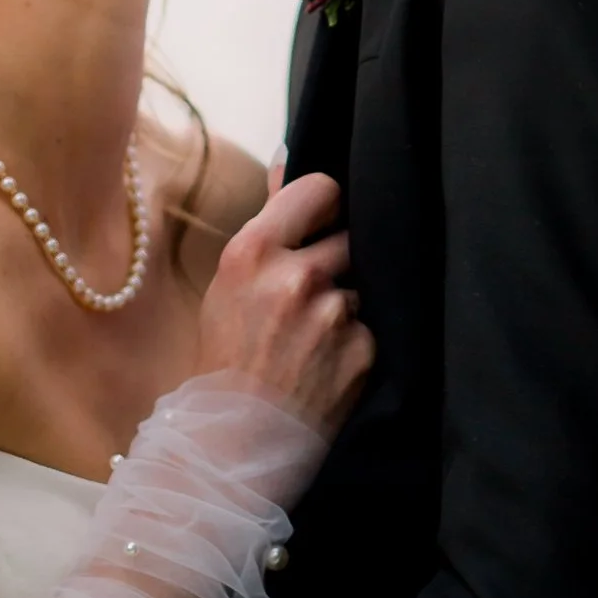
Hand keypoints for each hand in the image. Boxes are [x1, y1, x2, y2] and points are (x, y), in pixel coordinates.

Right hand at [194, 168, 373, 436]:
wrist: (234, 440)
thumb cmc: (225, 360)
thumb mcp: (229, 283)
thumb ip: (269, 221)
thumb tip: (289, 157)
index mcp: (253, 252)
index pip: (321, 188)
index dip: (326, 204)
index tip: (322, 221)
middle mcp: (297, 277)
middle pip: (349, 236)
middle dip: (337, 259)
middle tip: (312, 293)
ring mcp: (334, 315)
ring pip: (362, 284)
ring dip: (347, 301)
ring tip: (315, 336)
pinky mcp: (362, 351)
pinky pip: (372, 327)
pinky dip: (356, 341)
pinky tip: (327, 363)